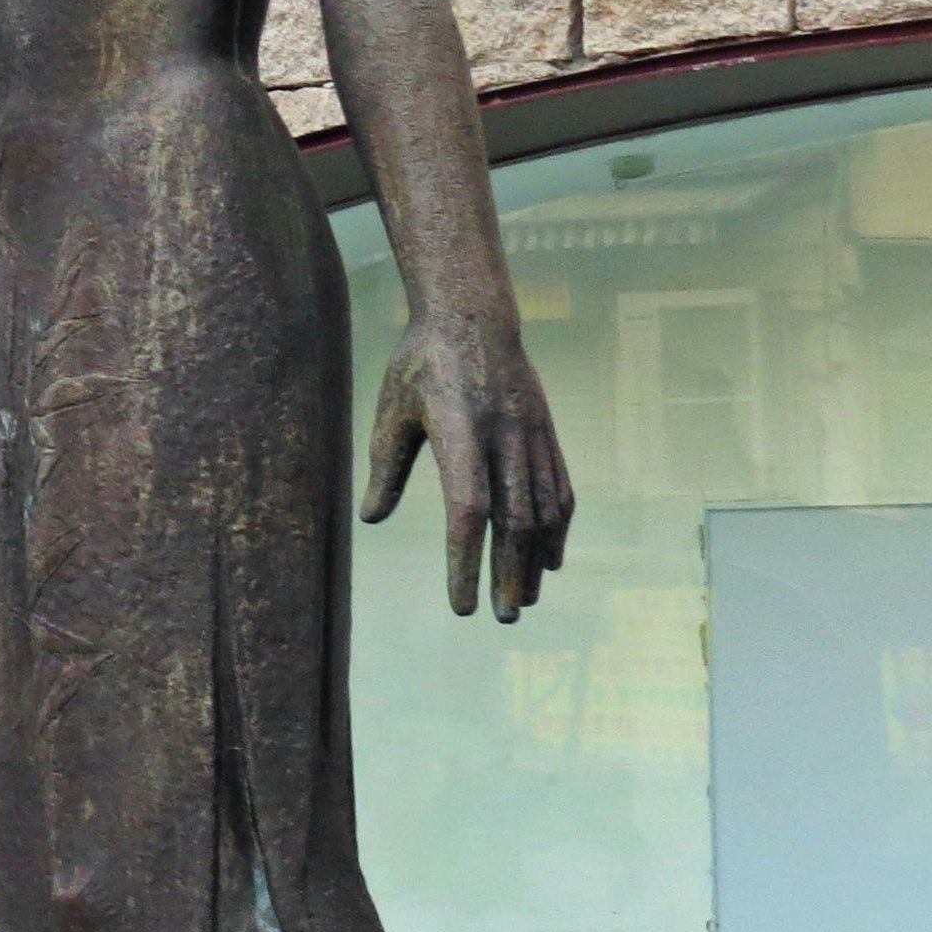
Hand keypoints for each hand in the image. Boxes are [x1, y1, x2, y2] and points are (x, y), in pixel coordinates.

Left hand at [361, 317, 572, 622]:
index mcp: (459, 431)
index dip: (466, 561)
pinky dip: (558, 528)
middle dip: (508, 574)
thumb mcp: (392, 409)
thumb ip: (385, 464)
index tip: (462, 603)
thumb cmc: (421, 363)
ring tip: (524, 600)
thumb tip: (372, 518)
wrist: (473, 314)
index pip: (467, 510)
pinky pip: (559, 489)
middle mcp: (503, 436)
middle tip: (500, 617)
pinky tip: (551, 560)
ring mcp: (531, 434)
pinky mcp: (546, 432)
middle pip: (512, 519)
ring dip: (535, 560)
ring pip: (542, 509)